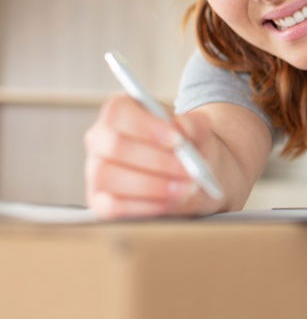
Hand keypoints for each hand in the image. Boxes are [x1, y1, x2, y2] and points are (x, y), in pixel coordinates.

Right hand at [84, 94, 226, 219]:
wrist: (193, 173)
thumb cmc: (188, 146)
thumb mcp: (199, 130)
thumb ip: (194, 125)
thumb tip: (183, 128)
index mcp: (120, 111)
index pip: (118, 112)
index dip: (147, 127)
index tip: (178, 141)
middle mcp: (101, 139)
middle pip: (114, 146)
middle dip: (156, 161)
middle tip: (188, 170)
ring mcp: (96, 171)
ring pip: (109, 176)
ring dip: (152, 186)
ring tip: (184, 189)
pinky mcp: (99, 202)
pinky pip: (112, 206)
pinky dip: (144, 206)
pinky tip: (169, 202)